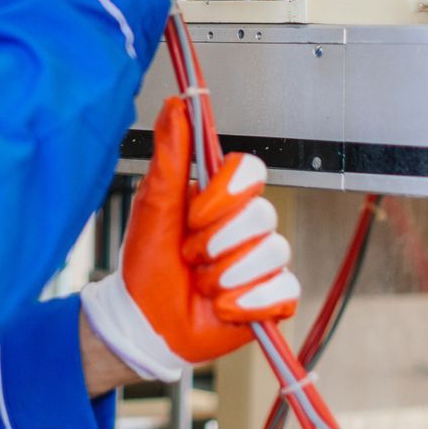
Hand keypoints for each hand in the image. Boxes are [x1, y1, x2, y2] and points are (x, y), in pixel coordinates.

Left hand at [81, 99, 299, 380]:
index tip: (195, 214)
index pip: (252, 170)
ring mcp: (264, 263)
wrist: (145, 324)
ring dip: (224, 275)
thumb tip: (175, 104)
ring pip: (273, 254)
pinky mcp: (274, 299)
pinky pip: (282, 291)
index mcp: (222, 198)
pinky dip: (244, 303)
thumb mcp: (154, 203)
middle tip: (190, 255)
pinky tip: (222, 308)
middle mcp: (248, 226)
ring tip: (202, 284)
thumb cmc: (146, 264)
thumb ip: (170, 153)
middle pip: (263, 214)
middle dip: (217, 242)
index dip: (228, 194)